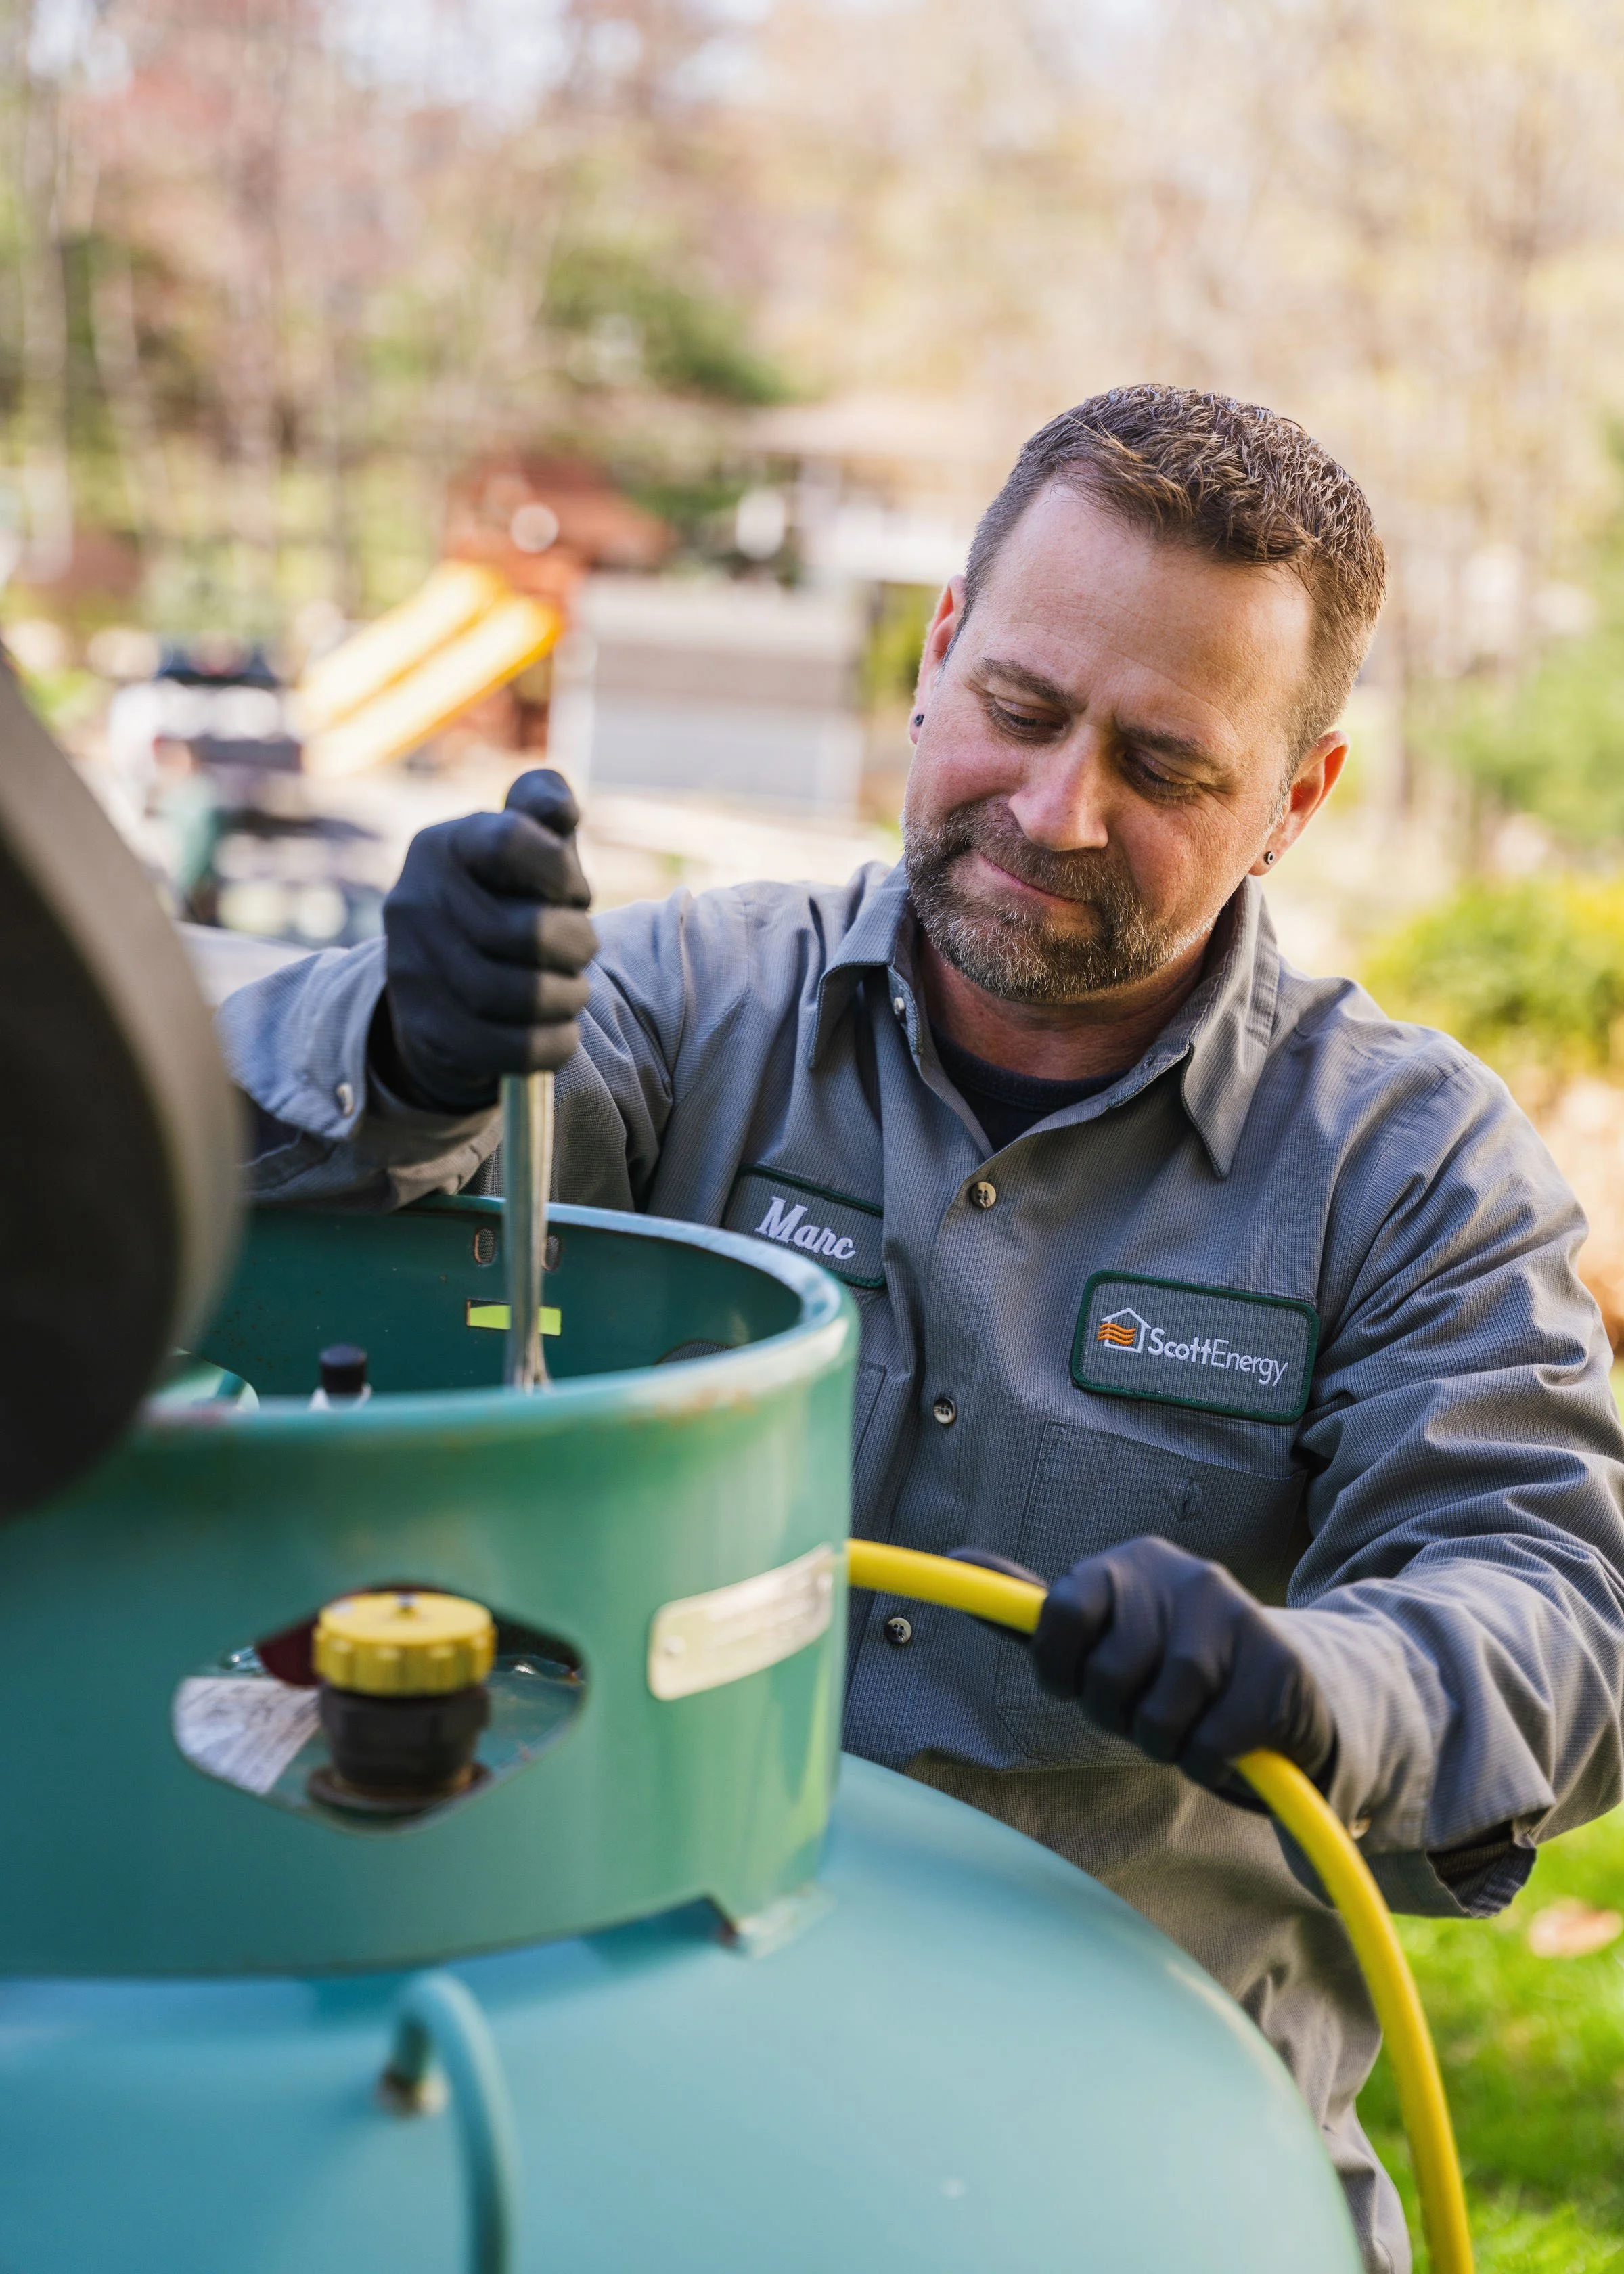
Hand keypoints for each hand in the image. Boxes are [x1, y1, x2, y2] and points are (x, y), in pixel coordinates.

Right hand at [377, 769, 597, 1112]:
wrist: (442, 990)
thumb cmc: (504, 904)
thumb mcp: (525, 850)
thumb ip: (543, 808)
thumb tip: (560, 807)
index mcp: (442, 846)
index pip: (508, 841)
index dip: (561, 870)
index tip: (573, 890)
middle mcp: (414, 902)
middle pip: (522, 931)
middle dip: (575, 944)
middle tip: (583, 950)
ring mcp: (412, 971)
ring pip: (514, 995)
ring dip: (567, 996)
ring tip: (574, 991)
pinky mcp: (426, 1032)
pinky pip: (507, 1048)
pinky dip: (552, 1043)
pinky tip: (562, 1031)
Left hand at [1031, 1535, 1333, 1800]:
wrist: (1287, 1693)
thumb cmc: (1169, 1671)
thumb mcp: (1104, 1638)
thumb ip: (1038, 1613)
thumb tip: (958, 1559)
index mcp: (1131, 1563)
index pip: (1061, 1612)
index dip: (1059, 1669)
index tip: (1078, 1685)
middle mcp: (1186, 1576)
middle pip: (1107, 1674)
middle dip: (1116, 1714)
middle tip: (1144, 1708)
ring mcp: (1239, 1617)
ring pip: (1160, 1715)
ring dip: (1165, 1743)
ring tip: (1186, 1725)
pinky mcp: (1279, 1670)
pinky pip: (1209, 1746)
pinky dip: (1206, 1764)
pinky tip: (1225, 1746)